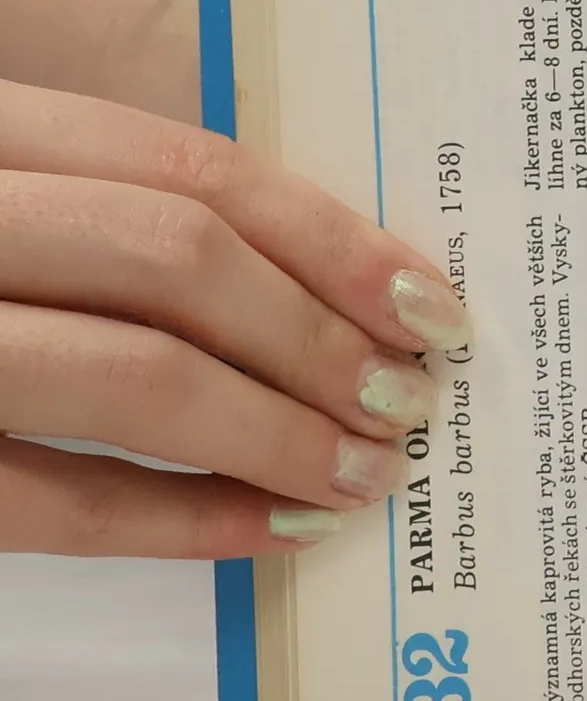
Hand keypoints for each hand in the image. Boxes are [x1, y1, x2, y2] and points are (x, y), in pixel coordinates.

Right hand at [0, 79, 472, 558]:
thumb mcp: (12, 204)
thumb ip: (112, 216)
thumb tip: (316, 281)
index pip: (191, 166)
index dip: (331, 237)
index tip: (430, 300)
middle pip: (178, 259)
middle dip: (320, 336)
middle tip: (411, 398)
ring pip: (128, 372)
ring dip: (275, 433)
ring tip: (365, 474)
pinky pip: (48, 497)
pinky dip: (178, 519)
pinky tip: (267, 535)